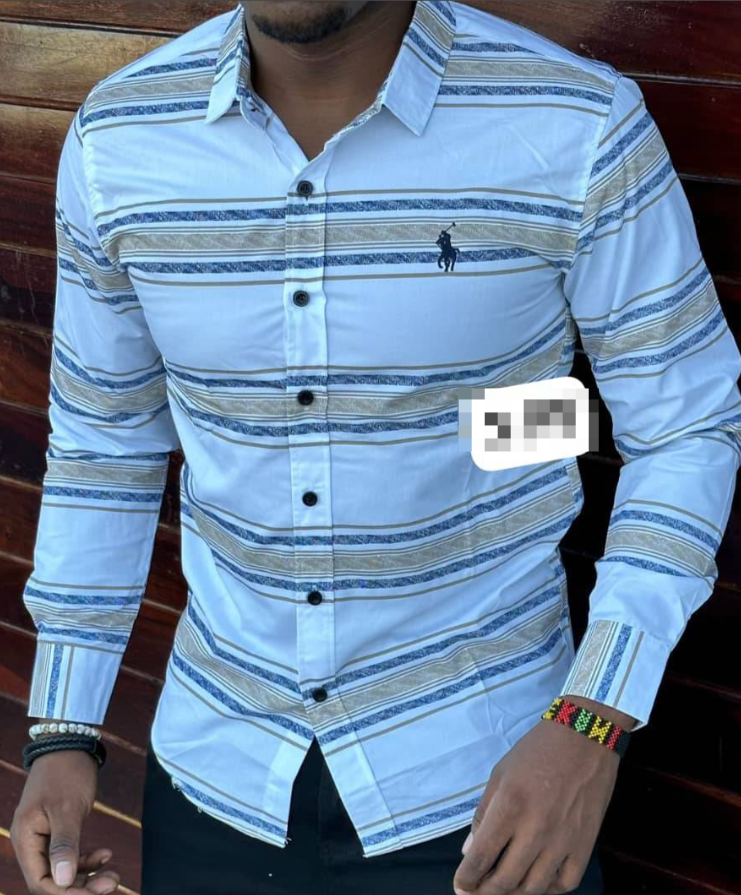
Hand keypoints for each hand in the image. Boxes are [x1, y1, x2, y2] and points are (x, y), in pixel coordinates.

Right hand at [10, 749, 119, 893]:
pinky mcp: (59, 830)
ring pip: (64, 870)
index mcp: (26, 839)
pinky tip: (107, 855)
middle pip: (53, 880)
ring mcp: (45, 837)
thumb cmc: (66, 772)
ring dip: (88, 875)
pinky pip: (71, 855)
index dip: (66, 893)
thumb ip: (64, 844)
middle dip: (82, 886)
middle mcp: (31, 842)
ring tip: (114, 875)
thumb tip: (62, 881)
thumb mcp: (67, 808)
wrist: (70, 744)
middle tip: (113, 884)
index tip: (95, 893)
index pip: (41, 882)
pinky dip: (88, 859)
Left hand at [452, 716, 620, 893]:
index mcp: (509, 807)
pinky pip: (565, 883)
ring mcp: (563, 841)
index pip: (481, 858)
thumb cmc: (536, 751)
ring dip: (513, 894)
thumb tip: (469, 851)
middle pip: (505, 881)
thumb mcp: (500, 774)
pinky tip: (535, 883)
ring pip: (533, 888)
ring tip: (501, 889)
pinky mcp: (585, 845)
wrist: (584, 738)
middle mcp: (536, 829)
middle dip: (484, 893)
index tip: (460, 886)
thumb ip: (483, 813)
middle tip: (475, 892)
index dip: (466, 879)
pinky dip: (547, 890)